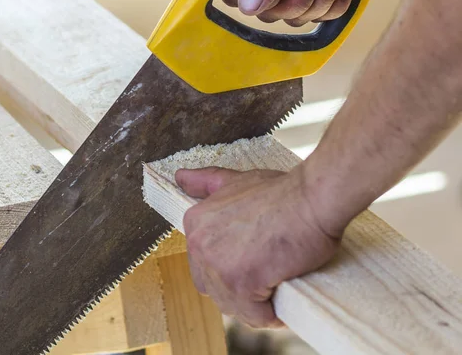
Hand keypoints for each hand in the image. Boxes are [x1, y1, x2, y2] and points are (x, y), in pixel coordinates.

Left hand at [175, 166, 340, 327]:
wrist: (311, 199)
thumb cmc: (282, 192)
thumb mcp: (237, 181)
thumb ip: (208, 182)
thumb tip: (181, 177)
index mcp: (196, 223)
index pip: (203, 266)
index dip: (229, 271)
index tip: (253, 266)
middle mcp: (199, 244)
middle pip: (214, 289)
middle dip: (239, 291)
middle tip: (267, 279)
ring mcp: (218, 265)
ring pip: (233, 306)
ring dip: (256, 306)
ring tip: (278, 289)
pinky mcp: (240, 283)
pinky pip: (255, 315)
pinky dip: (272, 315)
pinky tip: (284, 302)